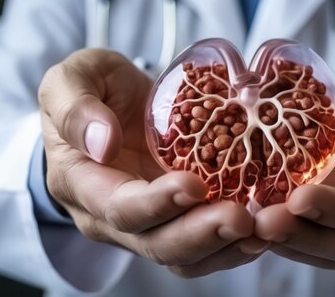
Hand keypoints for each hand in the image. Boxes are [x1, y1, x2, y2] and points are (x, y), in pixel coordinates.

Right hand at [38, 49, 264, 276]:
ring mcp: (149, 223)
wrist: (109, 109)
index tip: (194, 185)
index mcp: (82, 184)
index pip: (118, 208)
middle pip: (156, 243)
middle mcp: (113, 218)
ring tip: (262, 231)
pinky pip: (204, 248)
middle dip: (200, 234)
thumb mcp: (71, 79)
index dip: (156, 203)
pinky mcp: (178, 219)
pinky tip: (264, 231)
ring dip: (224, 248)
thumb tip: (101, 143)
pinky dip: (233, 246)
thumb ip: (75, 105)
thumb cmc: (91, 91)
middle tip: (242, 219)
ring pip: (184, 256)